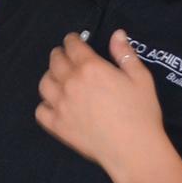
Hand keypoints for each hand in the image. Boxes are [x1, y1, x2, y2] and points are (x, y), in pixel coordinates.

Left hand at [35, 29, 165, 173]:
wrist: (133, 148)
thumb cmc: (141, 112)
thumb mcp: (140, 78)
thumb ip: (125, 54)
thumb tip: (116, 34)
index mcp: (90, 68)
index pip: (72, 46)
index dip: (71, 40)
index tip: (73, 39)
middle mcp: (70, 83)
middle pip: (55, 62)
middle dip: (59, 54)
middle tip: (64, 55)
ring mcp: (60, 105)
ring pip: (44, 83)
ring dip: (49, 76)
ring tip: (57, 77)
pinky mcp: (57, 125)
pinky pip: (40, 110)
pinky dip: (44, 104)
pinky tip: (52, 104)